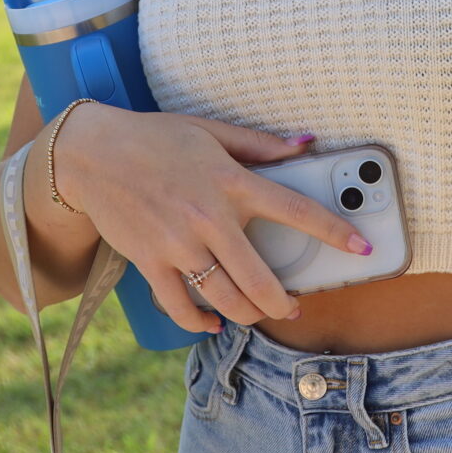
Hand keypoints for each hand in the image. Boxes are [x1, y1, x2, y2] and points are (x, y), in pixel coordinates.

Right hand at [52, 104, 371, 332]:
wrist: (91, 154)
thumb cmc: (156, 138)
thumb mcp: (211, 131)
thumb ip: (261, 145)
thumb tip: (307, 143)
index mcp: (230, 180)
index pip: (294, 209)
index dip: (333, 230)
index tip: (361, 247)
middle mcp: (208, 217)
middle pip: (259, 277)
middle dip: (284, 301)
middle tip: (294, 306)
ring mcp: (177, 245)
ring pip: (224, 298)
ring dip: (248, 313)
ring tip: (259, 313)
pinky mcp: (149, 263)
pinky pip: (180, 306)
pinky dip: (199, 321)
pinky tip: (213, 322)